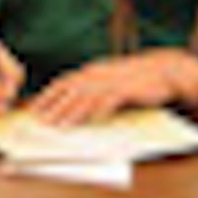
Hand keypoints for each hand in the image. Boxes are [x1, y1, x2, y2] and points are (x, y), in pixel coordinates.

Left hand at [31, 51, 194, 124]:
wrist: (164, 71)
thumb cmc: (134, 80)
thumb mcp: (108, 80)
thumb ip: (91, 90)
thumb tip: (71, 107)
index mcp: (91, 71)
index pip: (63, 82)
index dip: (47, 95)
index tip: (33, 109)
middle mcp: (99, 73)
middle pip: (71, 90)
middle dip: (54, 107)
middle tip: (40, 122)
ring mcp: (113, 81)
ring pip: (88, 97)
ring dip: (72, 113)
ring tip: (60, 126)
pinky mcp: (128, 89)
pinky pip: (111, 101)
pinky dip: (100, 112)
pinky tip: (91, 123)